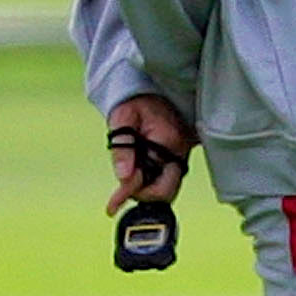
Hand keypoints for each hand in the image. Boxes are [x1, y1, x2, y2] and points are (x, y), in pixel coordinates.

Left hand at [106, 94, 195, 216]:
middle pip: (167, 190)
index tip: (111, 206)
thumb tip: (124, 177)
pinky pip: (168, 177)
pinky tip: (138, 177)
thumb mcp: (121, 119)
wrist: (150, 89)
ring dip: (147, 188)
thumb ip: (122, 148)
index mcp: (169, 141)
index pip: (154, 179)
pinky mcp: (180, 155)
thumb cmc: (134, 101)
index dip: (131, 193)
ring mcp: (184, 153)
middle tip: (121, 192)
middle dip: (143, 194)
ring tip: (127, 181)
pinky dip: (152, 182)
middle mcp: (182, 150)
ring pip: (168, 187)